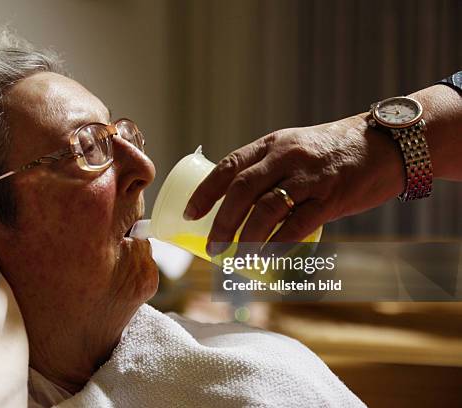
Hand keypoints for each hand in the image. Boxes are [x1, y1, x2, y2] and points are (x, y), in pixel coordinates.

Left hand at [184, 114, 404, 254]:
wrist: (385, 144)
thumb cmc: (333, 151)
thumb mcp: (294, 147)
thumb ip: (269, 169)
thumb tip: (238, 203)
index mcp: (272, 145)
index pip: (229, 166)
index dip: (205, 192)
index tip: (190, 214)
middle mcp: (286, 157)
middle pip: (242, 190)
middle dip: (222, 222)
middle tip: (212, 247)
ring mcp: (309, 176)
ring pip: (267, 208)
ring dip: (247, 237)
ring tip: (237, 256)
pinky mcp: (331, 196)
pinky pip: (298, 224)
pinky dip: (279, 243)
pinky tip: (267, 256)